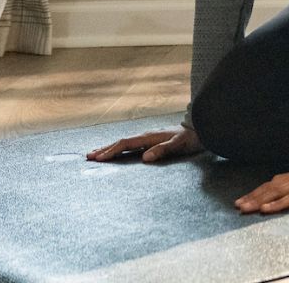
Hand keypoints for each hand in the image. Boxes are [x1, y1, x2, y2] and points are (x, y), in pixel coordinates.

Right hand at [86, 127, 201, 163]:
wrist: (200, 130)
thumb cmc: (190, 139)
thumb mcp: (178, 145)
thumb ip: (162, 150)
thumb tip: (145, 158)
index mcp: (149, 137)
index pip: (125, 144)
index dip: (111, 151)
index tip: (99, 159)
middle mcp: (146, 136)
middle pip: (121, 142)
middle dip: (105, 149)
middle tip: (88, 156)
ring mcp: (148, 137)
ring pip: (124, 142)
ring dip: (110, 148)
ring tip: (96, 153)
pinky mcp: (151, 140)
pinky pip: (131, 144)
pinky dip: (120, 148)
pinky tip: (117, 151)